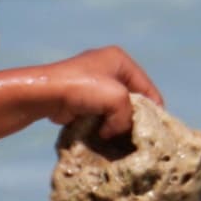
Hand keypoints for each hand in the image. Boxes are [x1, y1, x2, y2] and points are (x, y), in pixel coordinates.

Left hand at [35, 46, 162, 139]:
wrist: (44, 94)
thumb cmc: (84, 88)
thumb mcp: (118, 98)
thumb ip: (127, 116)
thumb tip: (115, 131)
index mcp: (120, 60)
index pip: (147, 87)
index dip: (154, 110)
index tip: (155, 132)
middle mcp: (107, 68)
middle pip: (131, 99)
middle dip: (132, 118)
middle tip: (135, 138)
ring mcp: (91, 83)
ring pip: (113, 109)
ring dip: (115, 124)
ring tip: (117, 140)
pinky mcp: (78, 98)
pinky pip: (98, 114)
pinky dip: (101, 126)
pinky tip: (101, 138)